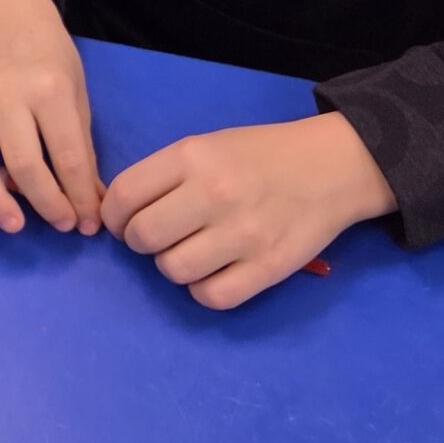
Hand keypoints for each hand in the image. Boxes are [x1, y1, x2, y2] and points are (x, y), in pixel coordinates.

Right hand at [0, 0, 102, 236]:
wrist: (7, 18)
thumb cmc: (51, 57)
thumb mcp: (77, 94)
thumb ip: (81, 148)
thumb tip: (91, 200)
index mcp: (48, 91)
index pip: (66, 156)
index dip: (79, 196)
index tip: (88, 222)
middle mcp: (7, 98)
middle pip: (23, 163)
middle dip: (46, 202)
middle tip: (62, 224)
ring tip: (14, 224)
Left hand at [101, 114, 395, 309]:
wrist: (331, 166)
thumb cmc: (260, 155)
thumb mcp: (207, 145)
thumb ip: (164, 175)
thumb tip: (118, 214)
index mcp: (193, 156)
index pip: (125, 195)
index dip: (112, 215)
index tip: (122, 221)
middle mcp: (214, 193)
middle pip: (143, 237)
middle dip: (139, 242)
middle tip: (157, 238)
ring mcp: (243, 233)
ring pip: (173, 270)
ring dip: (172, 265)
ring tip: (189, 251)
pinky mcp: (268, 268)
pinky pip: (212, 297)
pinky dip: (203, 290)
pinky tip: (212, 272)